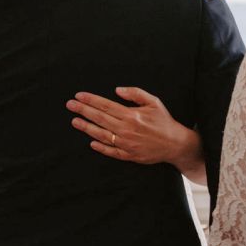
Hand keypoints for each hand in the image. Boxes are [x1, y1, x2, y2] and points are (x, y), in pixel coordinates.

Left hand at [66, 87, 202, 179]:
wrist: (175, 144)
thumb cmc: (164, 121)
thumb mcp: (154, 102)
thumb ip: (135, 93)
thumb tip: (117, 90)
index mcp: (132, 115)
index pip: (106, 105)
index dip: (90, 100)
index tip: (79, 96)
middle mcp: (126, 129)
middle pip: (100, 118)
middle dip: (83, 111)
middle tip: (70, 105)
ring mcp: (126, 143)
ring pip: (101, 135)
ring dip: (86, 128)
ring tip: (74, 122)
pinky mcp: (129, 155)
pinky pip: (111, 151)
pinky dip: (100, 147)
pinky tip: (91, 142)